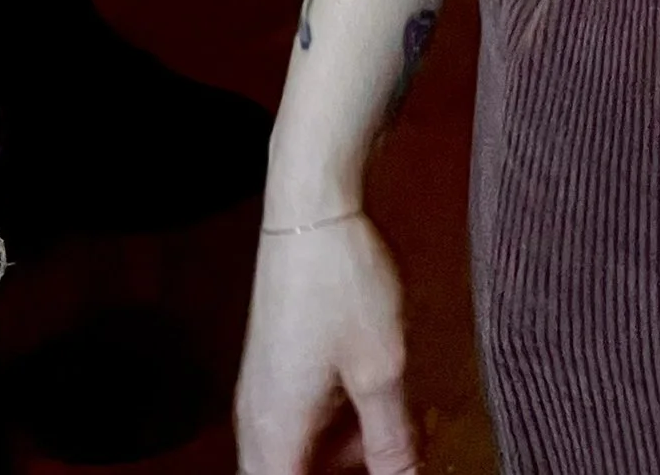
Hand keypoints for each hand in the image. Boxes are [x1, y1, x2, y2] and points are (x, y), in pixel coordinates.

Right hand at [237, 214, 416, 474]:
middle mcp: (259, 422)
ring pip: (300, 450)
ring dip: (346, 451)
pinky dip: (338, 420)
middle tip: (391, 456)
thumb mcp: (380, 367)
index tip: (374, 473)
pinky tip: (378, 395)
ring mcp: (265, 392)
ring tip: (400, 425)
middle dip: (342, 472)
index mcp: (276, 435)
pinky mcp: (277, 365)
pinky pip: (301, 417)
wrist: (312, 211)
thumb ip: (391, 438)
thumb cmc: (340, 281)